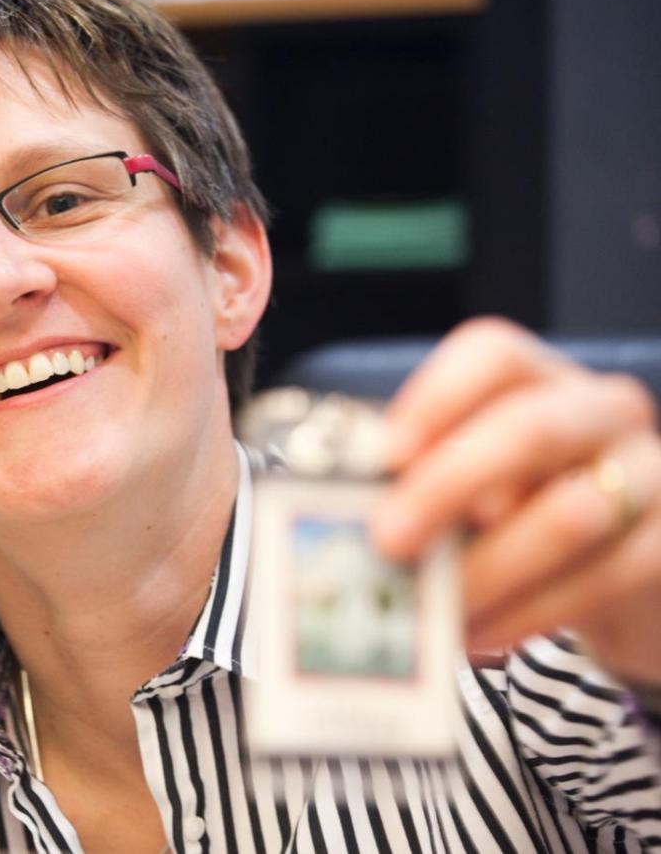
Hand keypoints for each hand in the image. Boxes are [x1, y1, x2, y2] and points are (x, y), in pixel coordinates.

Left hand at [369, 317, 660, 685]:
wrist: (622, 578)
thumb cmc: (521, 516)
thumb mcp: (472, 488)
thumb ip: (423, 485)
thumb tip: (356, 515)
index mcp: (538, 380)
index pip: (492, 354)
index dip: (436, 398)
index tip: (387, 456)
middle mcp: (602, 411)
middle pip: (530, 427)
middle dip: (449, 485)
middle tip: (388, 540)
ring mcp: (648, 472)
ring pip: (571, 514)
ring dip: (489, 570)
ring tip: (432, 612)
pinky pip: (604, 577)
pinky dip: (530, 612)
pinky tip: (481, 634)